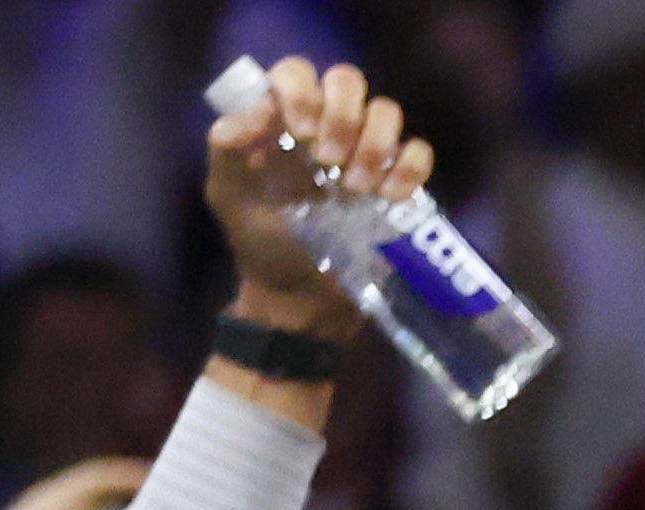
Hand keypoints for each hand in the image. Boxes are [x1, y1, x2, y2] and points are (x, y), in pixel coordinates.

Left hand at [203, 57, 423, 320]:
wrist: (304, 303)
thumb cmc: (263, 249)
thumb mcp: (228, 197)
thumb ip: (226, 146)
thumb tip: (264, 110)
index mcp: (283, 122)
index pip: (298, 72)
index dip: (304, 92)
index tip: (301, 132)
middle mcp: (326, 129)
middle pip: (348, 81)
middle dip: (342, 116)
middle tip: (328, 162)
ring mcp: (366, 155)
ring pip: (386, 112)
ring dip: (375, 146)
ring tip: (355, 190)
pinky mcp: (398, 185)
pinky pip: (418, 153)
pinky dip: (410, 169)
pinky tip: (391, 199)